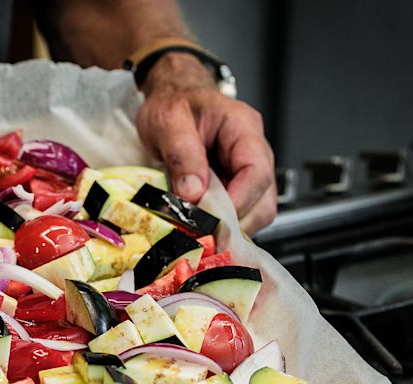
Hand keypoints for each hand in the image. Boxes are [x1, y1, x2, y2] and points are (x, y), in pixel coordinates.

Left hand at [135, 52, 275, 234]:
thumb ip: (182, 155)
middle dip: (235, 223)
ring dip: (228, 227)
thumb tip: (193, 194)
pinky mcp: (235, 186)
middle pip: (264, 199)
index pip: (258, 172)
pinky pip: (238, 213)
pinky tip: (200, 226)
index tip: (213, 221)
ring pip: (255, 211)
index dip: (239, 202)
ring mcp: (246, 171)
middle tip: (203, 235)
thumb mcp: (169, 122)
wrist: (171, 98)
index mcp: (243, 128)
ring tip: (198, 231)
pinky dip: (221, 225)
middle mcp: (253, 151)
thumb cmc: (174, 103)